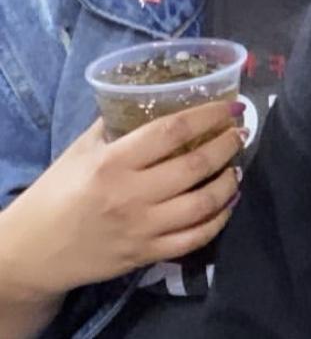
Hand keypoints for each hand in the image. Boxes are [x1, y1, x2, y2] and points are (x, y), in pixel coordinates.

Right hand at [0, 101, 242, 301]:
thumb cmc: (57, 192)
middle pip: (195, 166)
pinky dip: (218, 220)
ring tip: (237, 167)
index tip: (232, 107)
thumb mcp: (82, 150)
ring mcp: (141, 228)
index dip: (209, 116)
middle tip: (240, 134)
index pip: (172, 131)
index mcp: (113, 163)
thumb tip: (153, 93)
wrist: (32, 253)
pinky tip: (228, 203)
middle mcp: (131, 195)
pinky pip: (194, 239)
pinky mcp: (145, 255)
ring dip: (228, 182)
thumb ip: (116, 122)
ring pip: (202, 205)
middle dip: (227, 146)